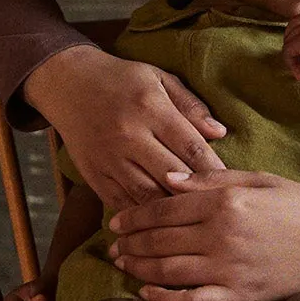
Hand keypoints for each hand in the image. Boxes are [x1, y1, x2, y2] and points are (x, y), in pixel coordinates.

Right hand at [23, 43, 225, 207]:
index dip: (214, 169)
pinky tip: (161, 222)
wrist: (68, 84)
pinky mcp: (93, 174)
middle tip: (220, 209)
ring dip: (172, 210)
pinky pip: (121, 203)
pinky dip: (142, 215)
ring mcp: (109, 158)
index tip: (231, 184)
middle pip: (172, 176)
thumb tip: (220, 132)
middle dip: (198, 195)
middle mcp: (129, 136)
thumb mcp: (159, 78)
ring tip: (195, 219)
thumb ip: (190, 106)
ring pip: (147, 196)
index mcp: (150, 108)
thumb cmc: (122, 79)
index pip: (190, 147)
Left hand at [107, 169, 299, 300]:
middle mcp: (222, 236)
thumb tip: (168, 180)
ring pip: (167, 271)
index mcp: (226, 202)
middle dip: (130, 242)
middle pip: (160, 240)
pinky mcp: (239, 297)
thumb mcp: (259, 180)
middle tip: (113, 244)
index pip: (165, 208)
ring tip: (121, 265)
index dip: (136, 215)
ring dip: (138, 269)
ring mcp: (229, 270)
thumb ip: (211, 181)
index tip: (118, 220)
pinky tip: (146, 296)